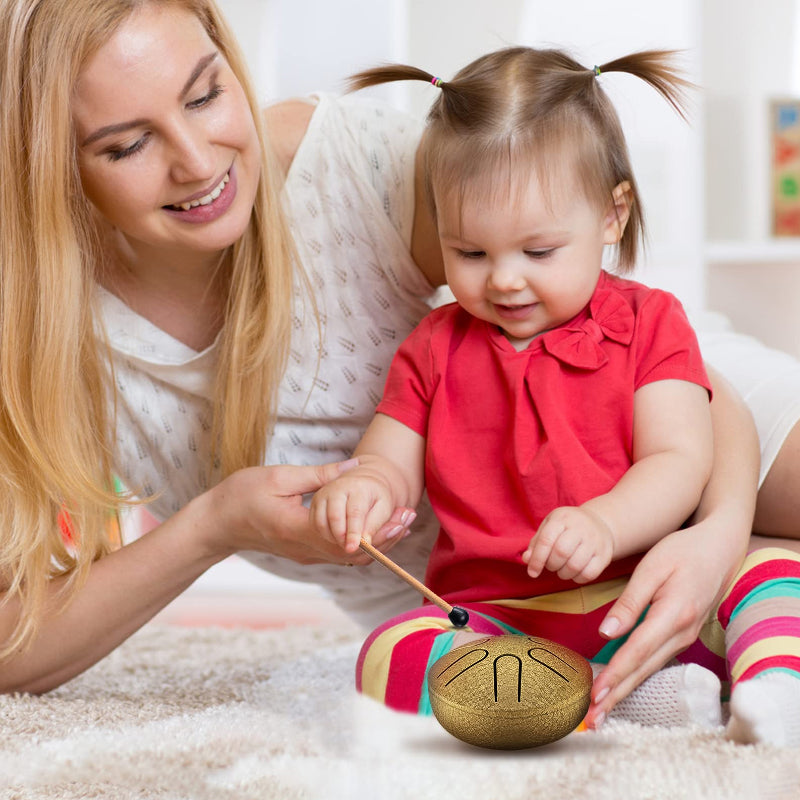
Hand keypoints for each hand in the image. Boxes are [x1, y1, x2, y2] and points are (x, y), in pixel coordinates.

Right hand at [205, 460, 411, 565]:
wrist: (216, 523)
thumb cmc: (241, 495)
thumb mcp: (280, 477)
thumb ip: (320, 475)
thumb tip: (356, 466)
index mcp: (298, 530)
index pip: (348, 539)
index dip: (378, 530)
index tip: (399, 515)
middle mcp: (305, 550)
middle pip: (355, 553)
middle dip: (387, 537)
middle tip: (409, 517)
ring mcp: (306, 555)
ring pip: (350, 557)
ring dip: (378, 542)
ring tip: (401, 521)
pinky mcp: (305, 552)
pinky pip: (340, 553)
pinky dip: (362, 543)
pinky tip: (377, 526)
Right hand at [310, 466, 395, 553]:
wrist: (362, 485)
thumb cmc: (375, 497)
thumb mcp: (384, 509)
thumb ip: (374, 525)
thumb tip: (365, 542)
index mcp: (358, 487)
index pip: (354, 512)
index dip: (354, 532)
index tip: (354, 548)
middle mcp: (336, 489)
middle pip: (334, 518)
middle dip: (342, 537)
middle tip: (351, 548)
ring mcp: (323, 495)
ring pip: (321, 524)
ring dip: (333, 538)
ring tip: (346, 541)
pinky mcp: (314, 503)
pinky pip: (315, 525)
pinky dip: (325, 535)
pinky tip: (337, 536)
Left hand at [522, 506, 613, 582]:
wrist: (600, 523)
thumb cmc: (567, 527)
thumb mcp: (549, 527)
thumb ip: (536, 543)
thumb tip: (527, 559)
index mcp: (562, 518)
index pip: (546, 540)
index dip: (537, 559)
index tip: (532, 572)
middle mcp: (580, 527)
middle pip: (561, 553)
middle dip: (551, 565)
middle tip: (551, 565)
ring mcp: (595, 541)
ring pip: (575, 566)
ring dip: (563, 574)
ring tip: (561, 569)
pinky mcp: (605, 555)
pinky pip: (589, 574)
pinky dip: (577, 578)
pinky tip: (574, 573)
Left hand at [585, 522, 734, 727]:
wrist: (718, 548)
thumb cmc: (681, 552)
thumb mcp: (651, 569)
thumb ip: (629, 602)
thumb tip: (606, 632)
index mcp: (673, 614)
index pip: (637, 651)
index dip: (614, 675)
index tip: (594, 694)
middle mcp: (682, 633)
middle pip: (643, 670)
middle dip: (616, 695)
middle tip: (592, 718)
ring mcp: (685, 637)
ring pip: (649, 669)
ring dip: (624, 691)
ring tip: (601, 711)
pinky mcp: (682, 636)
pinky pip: (655, 661)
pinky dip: (636, 676)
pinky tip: (620, 687)